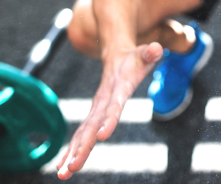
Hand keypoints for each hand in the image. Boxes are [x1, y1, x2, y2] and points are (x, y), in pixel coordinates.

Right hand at [56, 42, 162, 179]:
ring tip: (63, 173)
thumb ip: (151, 53)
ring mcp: (96, 109)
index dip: (109, 120)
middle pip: (91, 126)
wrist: (115, 55)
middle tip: (72, 167)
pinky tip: (63, 167)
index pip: (113, 106)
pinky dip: (72, 150)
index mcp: (117, 89)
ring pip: (83, 133)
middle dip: (82, 147)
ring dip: (73, 153)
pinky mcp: (94, 115)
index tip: (103, 136)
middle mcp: (102, 101)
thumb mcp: (144, 55)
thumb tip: (156, 48)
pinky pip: (82, 134)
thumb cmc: (134, 59)